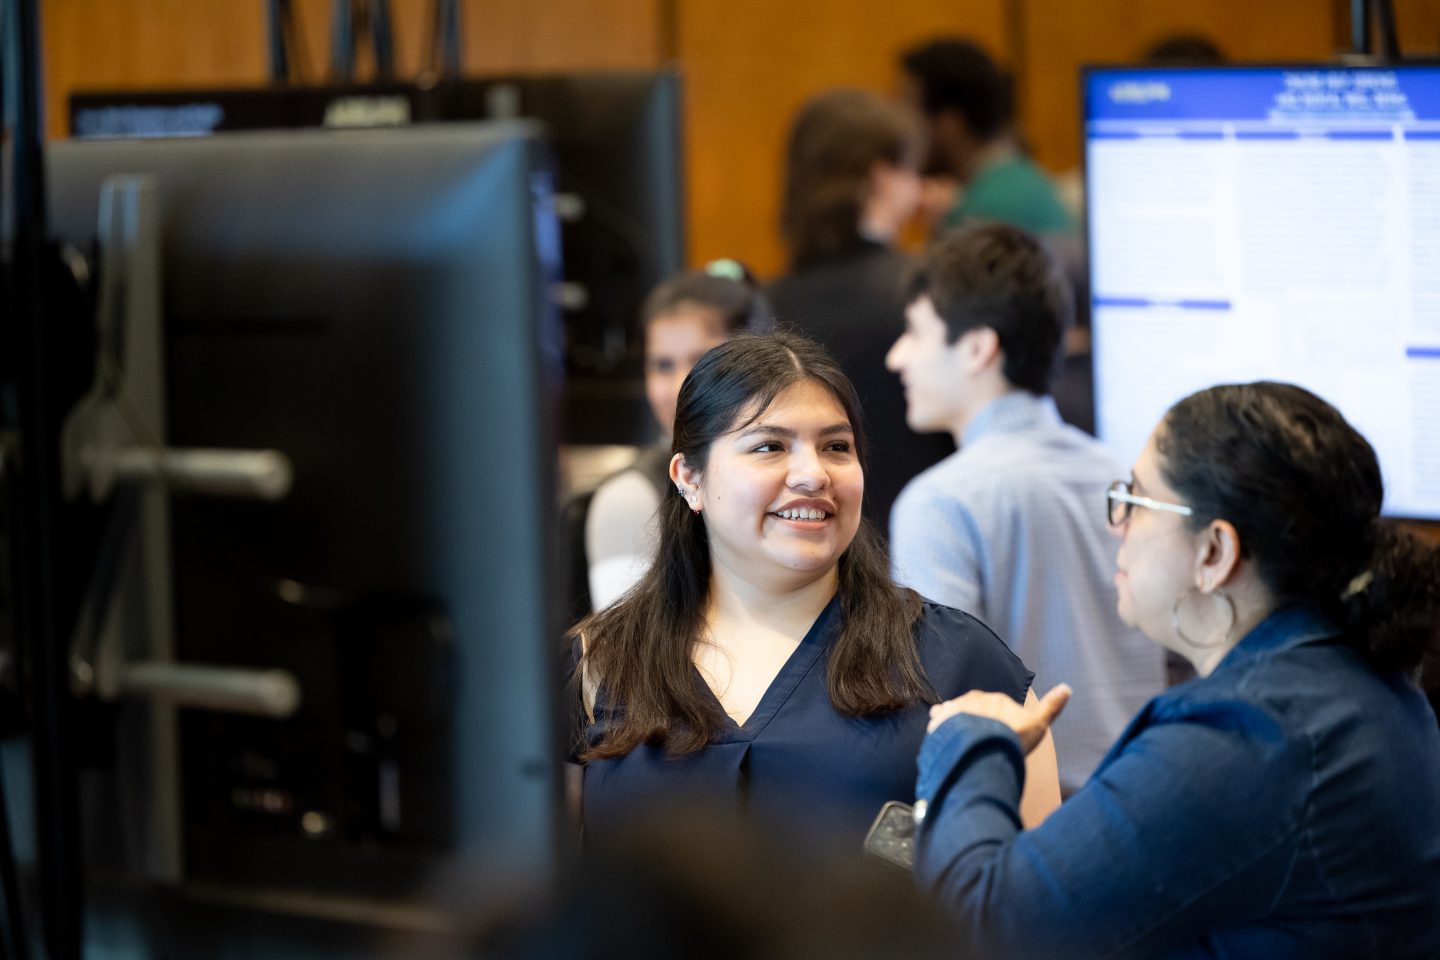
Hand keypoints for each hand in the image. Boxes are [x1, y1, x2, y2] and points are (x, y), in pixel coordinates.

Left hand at [927, 684, 1072, 754]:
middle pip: (975, 710)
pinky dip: (940, 727)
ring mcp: (958, 707)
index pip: (995, 707)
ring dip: (956, 724)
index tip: (997, 736)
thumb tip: (1067, 687)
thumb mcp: (1039, 724)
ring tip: (959, 742)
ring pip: (956, 714)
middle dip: (975, 722)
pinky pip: (939, 719)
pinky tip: (943, 739)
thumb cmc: (1015, 738)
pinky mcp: (942, 718)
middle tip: (979, 743)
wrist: (988, 746)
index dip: (996, 722)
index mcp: (998, 698)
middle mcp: (976, 699)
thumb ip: (1051, 706)